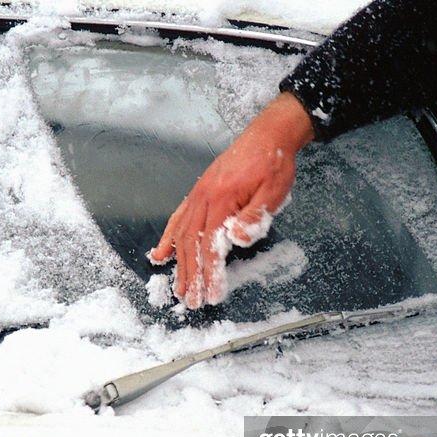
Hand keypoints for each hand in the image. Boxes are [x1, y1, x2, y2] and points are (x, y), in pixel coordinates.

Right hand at [150, 92, 314, 308]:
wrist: (267, 134)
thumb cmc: (273, 163)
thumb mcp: (274, 190)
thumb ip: (255, 215)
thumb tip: (235, 237)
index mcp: (222, 198)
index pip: (212, 244)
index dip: (210, 272)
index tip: (212, 294)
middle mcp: (204, 197)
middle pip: (191, 244)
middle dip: (191, 276)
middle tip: (192, 302)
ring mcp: (198, 194)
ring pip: (182, 234)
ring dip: (180, 264)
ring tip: (179, 288)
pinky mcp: (199, 193)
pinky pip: (179, 218)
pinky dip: (169, 238)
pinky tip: (162, 254)